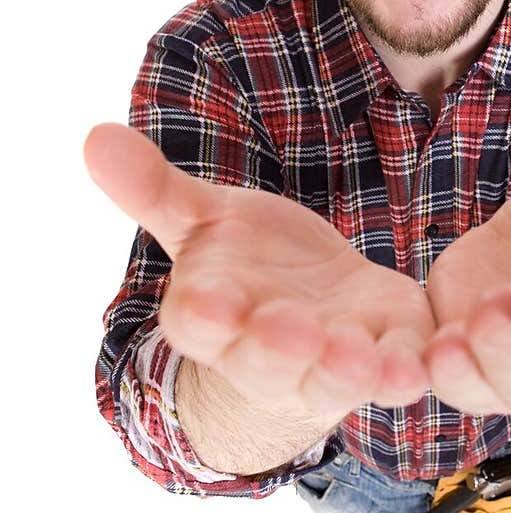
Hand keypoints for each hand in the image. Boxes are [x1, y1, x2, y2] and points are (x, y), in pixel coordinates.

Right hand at [84, 122, 433, 416]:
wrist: (318, 302)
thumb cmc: (250, 263)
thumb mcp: (205, 220)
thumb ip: (156, 188)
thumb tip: (93, 135)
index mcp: (214, 315)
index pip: (199, 323)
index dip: (206, 315)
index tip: (212, 301)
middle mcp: (268, 353)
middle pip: (266, 359)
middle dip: (277, 346)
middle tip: (292, 327)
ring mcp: (329, 363)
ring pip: (333, 377)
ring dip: (344, 369)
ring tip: (358, 353)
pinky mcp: (387, 356)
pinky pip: (396, 373)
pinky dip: (405, 371)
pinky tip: (416, 362)